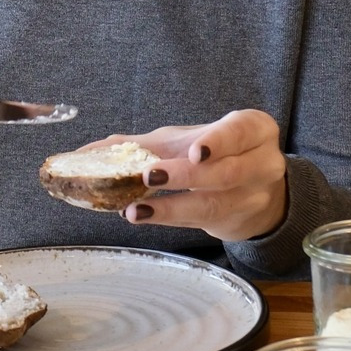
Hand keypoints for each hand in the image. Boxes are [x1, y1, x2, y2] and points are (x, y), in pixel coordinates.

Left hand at [106, 108, 287, 242]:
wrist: (251, 189)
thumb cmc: (215, 154)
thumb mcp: (188, 141)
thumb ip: (145, 144)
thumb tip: (89, 151)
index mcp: (254, 129)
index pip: (240, 132)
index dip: (219, 142)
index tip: (195, 152)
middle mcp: (262, 162)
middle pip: (224, 172)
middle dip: (185, 176)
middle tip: (149, 176)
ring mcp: (253, 197)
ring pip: (212, 203)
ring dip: (171, 207)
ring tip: (136, 208)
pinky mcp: (237, 221)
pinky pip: (201, 221)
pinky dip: (169, 217)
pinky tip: (144, 215)